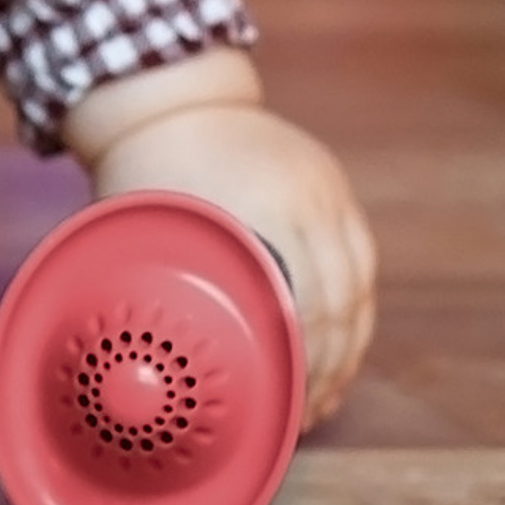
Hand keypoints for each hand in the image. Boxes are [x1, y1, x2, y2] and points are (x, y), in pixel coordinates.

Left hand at [70, 64, 375, 430]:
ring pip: (361, 285)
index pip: (311, 308)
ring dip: (349, 344)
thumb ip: (156, 283)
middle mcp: (313, 197)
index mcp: (271, 206)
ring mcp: (329, 188)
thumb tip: (142, 359)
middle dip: (331, 368)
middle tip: (307, 415)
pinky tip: (338, 341)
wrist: (166, 89)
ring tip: (325, 392)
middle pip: (346, 304)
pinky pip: (358, 257)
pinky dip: (352, 304)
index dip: (307, 368)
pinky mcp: (332, 185)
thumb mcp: (142, 224)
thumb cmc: (142, 162)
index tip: (291, 409)